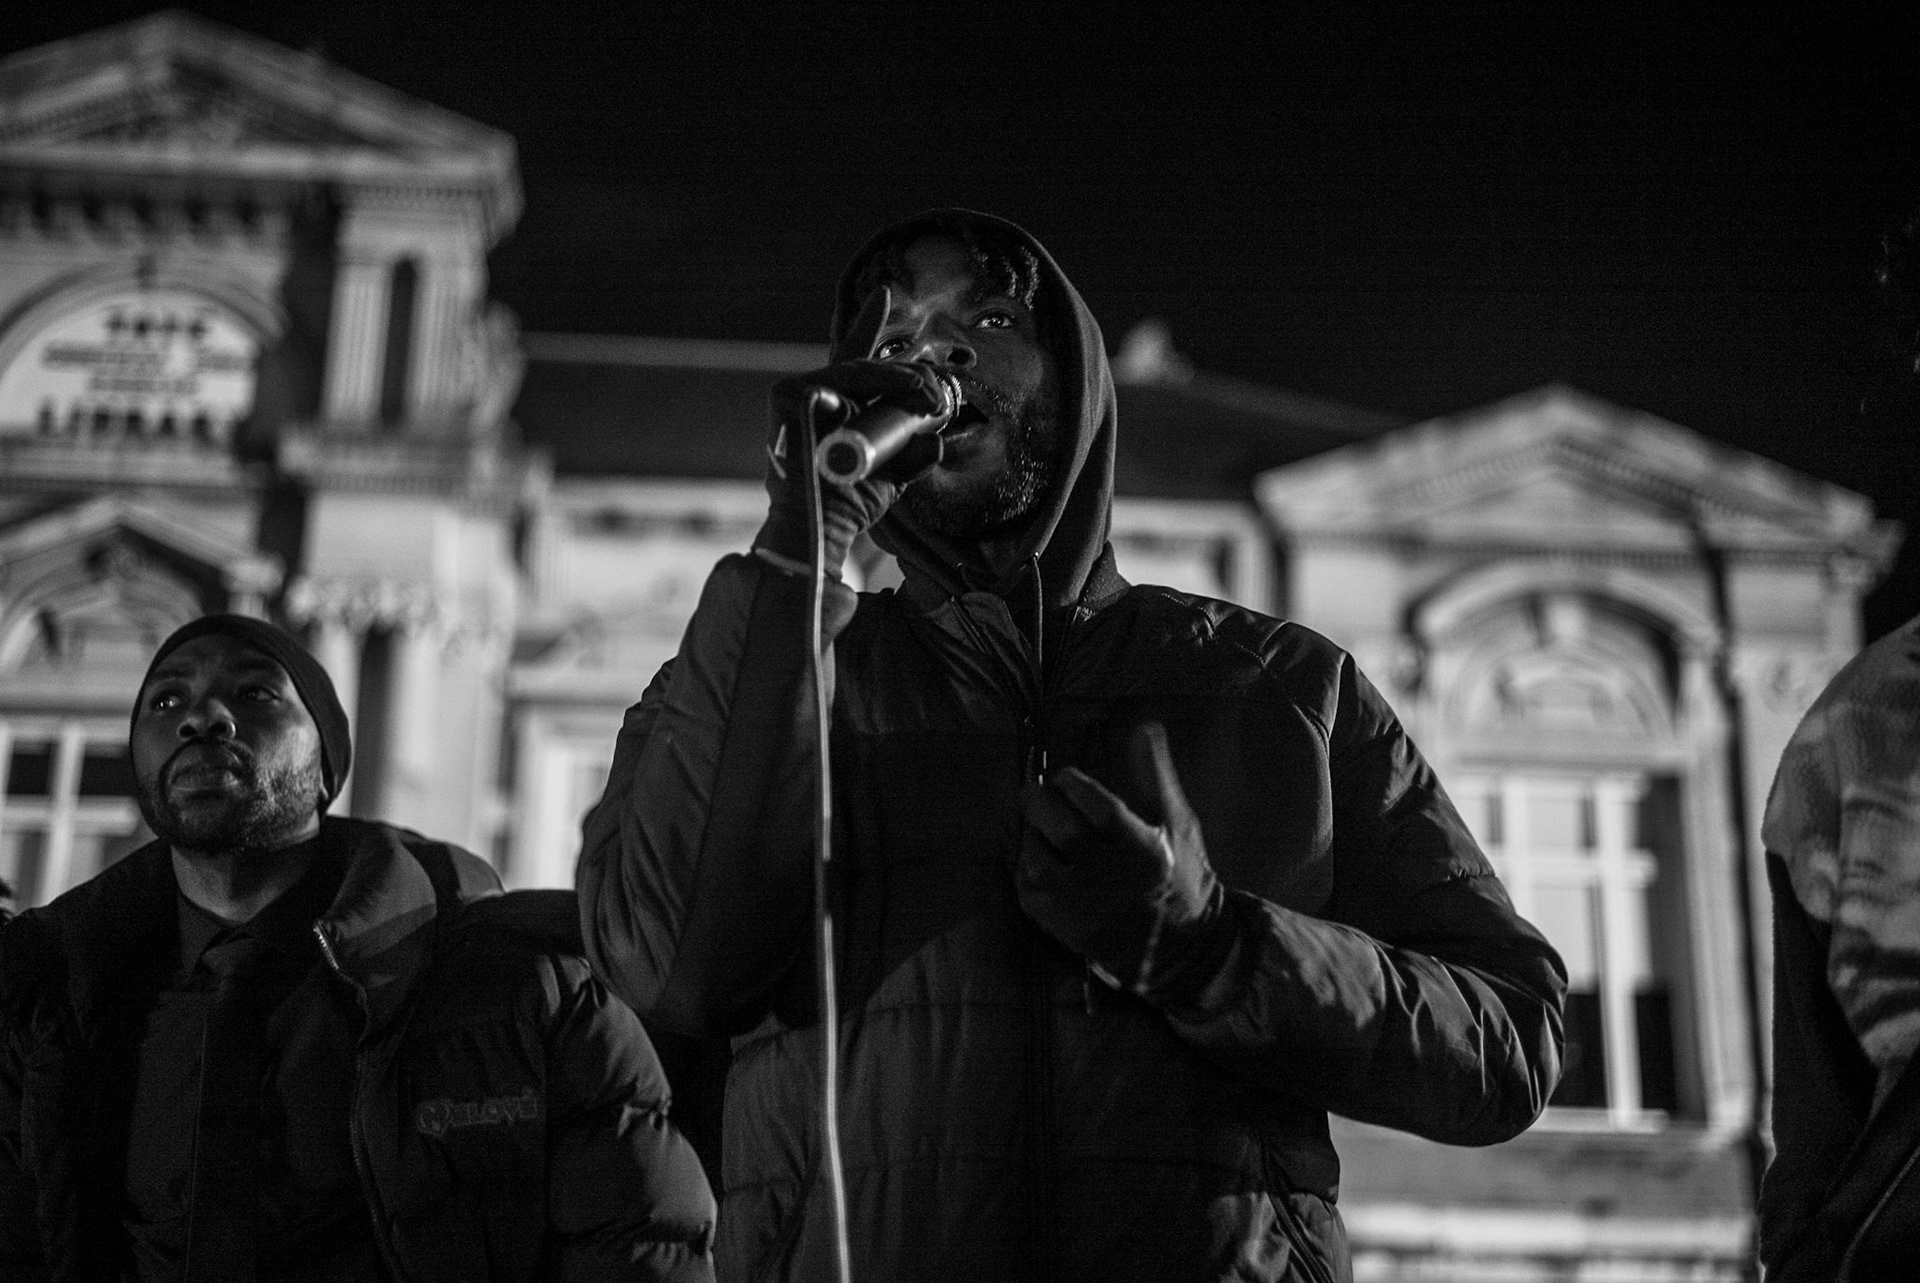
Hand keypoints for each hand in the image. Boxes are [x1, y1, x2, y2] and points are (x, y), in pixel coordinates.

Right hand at [754, 287, 946, 577]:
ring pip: (857, 371)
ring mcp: (798, 394)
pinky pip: (837, 384)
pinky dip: (867, 387)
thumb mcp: (891, 477)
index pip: (856, 360)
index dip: (868, 324)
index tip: (883, 294)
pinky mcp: (788, 398)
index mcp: (836, 406)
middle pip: (866, 367)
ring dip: (898, 378)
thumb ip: (912, 455)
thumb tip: (937, 439)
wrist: (816, 530)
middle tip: (938, 392)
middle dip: (908, 375)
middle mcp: (816, 394)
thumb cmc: (847, 505)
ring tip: (926, 395)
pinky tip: (890, 397)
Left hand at [1017, 723, 1226, 996]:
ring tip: (1039, 825)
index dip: (1073, 783)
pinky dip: (1024, 868)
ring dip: (1030, 835)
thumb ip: (1156, 774)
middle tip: (1036, 793)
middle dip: (1041, 802)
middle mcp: (1110, 879)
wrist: (1181, 947)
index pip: (1097, 805)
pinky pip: (1026, 888)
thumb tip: (1144, 725)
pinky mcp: (1063, 927)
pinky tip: (1037, 856)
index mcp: (1143, 850)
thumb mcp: (1178, 823)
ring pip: (1035, 858)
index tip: (1066, 777)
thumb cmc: (1181, 875)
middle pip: (1060, 828)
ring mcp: (1082, 907)